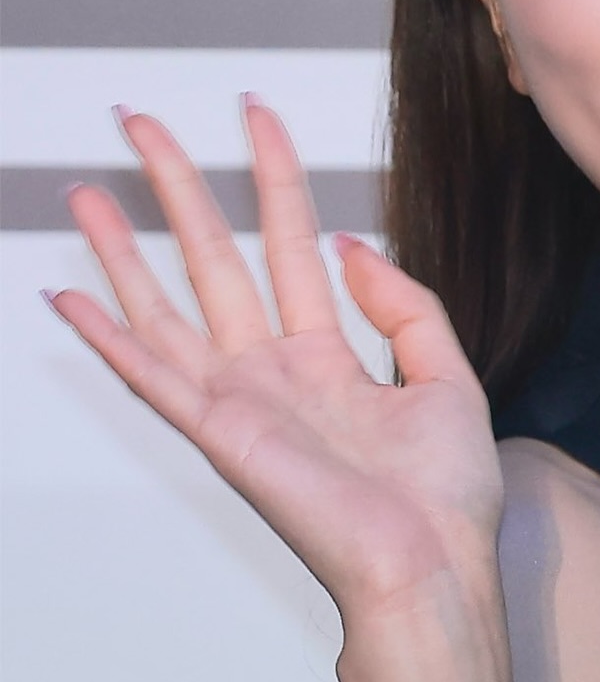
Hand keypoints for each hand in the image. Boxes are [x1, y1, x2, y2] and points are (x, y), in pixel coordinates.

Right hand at [47, 96, 504, 620]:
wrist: (434, 565)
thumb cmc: (446, 495)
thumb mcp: (448, 374)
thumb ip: (404, 305)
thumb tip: (352, 246)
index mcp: (330, 357)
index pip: (292, 242)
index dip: (275, 177)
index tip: (256, 116)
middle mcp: (275, 370)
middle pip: (215, 257)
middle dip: (180, 188)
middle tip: (142, 125)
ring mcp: (241, 399)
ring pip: (168, 303)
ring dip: (122, 248)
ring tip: (89, 190)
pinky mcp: (220, 433)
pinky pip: (152, 374)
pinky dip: (107, 338)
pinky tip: (69, 296)